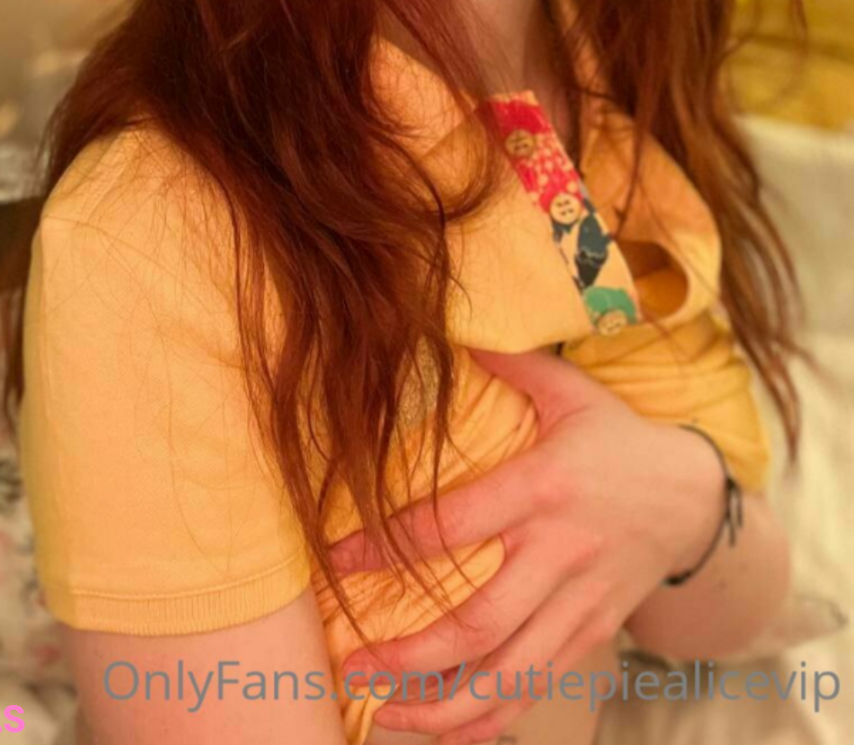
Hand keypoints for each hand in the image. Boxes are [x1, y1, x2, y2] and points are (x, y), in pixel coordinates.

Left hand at [325, 345, 726, 744]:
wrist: (694, 499)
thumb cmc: (616, 438)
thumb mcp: (570, 390)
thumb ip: (511, 361)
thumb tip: (447, 325)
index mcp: (545, 489)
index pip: (454, 524)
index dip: (389, 545)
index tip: (335, 560)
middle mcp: (561, 554)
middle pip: (480, 622)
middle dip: (410, 653)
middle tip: (352, 665)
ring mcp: (580, 604)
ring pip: (509, 674)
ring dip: (444, 705)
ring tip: (387, 713)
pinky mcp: (591, 635)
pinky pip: (538, 688)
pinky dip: (491, 718)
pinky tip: (445, 731)